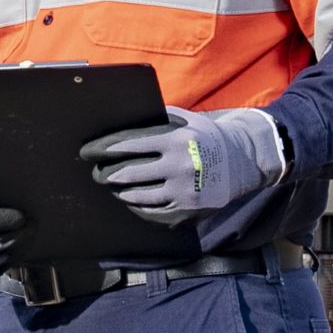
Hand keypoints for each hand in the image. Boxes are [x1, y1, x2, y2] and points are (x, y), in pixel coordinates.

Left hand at [79, 106, 285, 221]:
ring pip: (138, 196)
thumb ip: (158, 119)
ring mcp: (184, 192)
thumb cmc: (207, 137)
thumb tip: (123, 119)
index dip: (105, 149)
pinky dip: (138, 207)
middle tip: (97, 174)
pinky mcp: (188, 211)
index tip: (89, 152)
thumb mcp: (188, 120)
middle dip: (107, 174)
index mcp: (176, 140)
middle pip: (130, 174)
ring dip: (120, 192)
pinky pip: (153, 213)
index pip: (130, 145)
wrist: (243, 162)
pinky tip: (131, 200)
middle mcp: (179, 167)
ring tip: (113, 187)